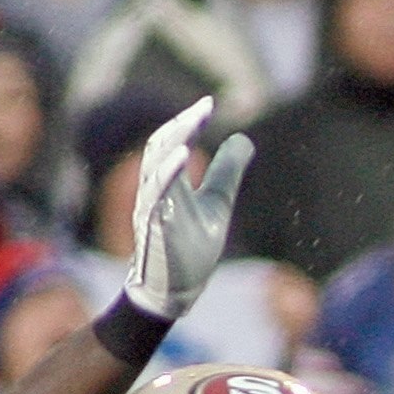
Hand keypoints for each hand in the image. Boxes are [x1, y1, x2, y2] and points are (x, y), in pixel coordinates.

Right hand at [121, 97, 251, 320]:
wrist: (176, 290)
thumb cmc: (192, 247)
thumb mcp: (217, 203)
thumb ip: (227, 172)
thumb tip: (242, 139)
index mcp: (168, 182)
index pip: (172, 143)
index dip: (188, 122)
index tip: (208, 103)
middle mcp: (155, 190)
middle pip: (159, 148)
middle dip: (180, 126)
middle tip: (202, 108)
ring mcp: (151, 208)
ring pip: (154, 168)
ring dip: (171, 144)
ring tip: (190, 123)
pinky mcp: (154, 227)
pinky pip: (155, 196)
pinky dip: (166, 174)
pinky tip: (182, 158)